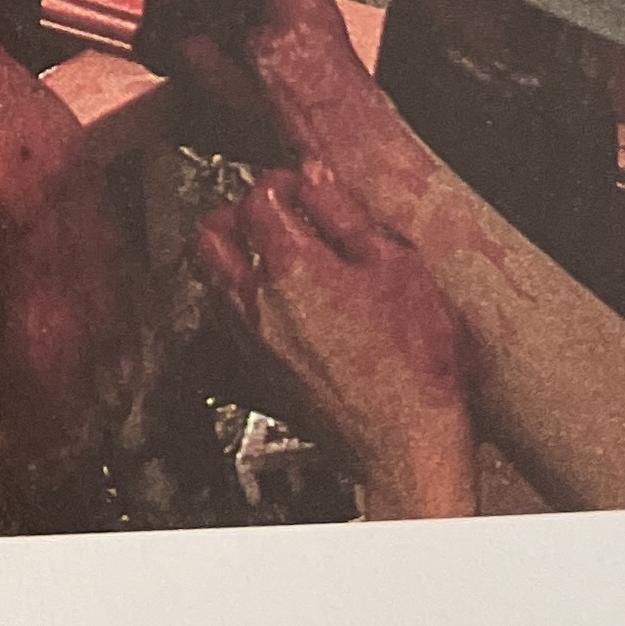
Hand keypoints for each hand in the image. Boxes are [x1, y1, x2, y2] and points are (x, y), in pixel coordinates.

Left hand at [195, 161, 478, 516]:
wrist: (405, 445)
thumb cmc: (414, 367)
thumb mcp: (399, 270)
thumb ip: (349, 217)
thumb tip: (317, 180)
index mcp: (293, 266)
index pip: (257, 195)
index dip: (282, 181)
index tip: (304, 188)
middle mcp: (258, 301)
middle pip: (210, 234)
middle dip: (234, 211)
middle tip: (268, 212)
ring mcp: (253, 339)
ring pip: (210, 277)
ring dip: (231, 254)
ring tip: (268, 251)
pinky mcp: (259, 369)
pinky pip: (226, 318)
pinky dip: (239, 296)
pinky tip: (274, 299)